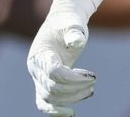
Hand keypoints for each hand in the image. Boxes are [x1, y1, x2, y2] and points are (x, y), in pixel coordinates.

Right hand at [26, 0, 106, 115]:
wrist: (63, 22)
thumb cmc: (69, 22)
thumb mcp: (73, 23)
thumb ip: (74, 31)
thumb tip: (77, 41)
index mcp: (40, 54)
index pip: (54, 73)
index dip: (73, 78)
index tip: (92, 75)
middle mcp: (36, 68)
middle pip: (52, 88)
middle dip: (76, 89)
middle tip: (93, 81)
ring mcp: (38, 77)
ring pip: (49, 98)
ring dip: (71, 98)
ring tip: (90, 89)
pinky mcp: (44, 83)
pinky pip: (44, 102)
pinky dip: (56, 110)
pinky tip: (71, 113)